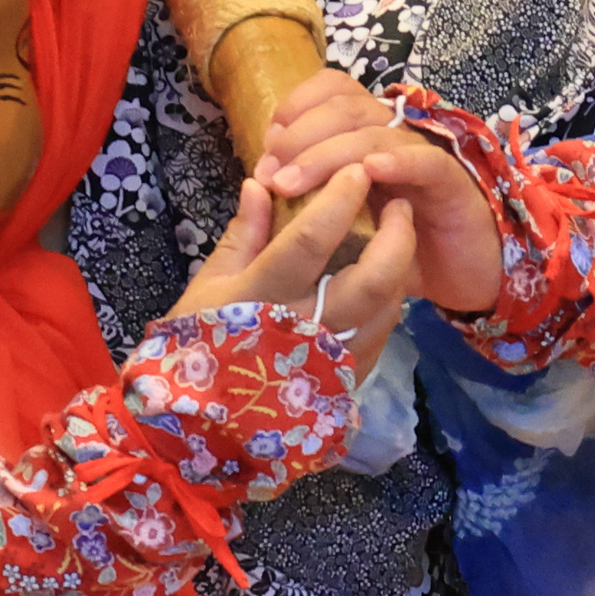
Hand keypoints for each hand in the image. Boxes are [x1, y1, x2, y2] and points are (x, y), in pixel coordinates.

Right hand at [183, 161, 422, 364]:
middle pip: (374, 276)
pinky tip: (381, 286)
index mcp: (263, 297)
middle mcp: (305, 329)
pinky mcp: (344, 382)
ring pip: (387, 306)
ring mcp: (330, 360)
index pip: (314, 238)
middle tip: (398, 203)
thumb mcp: (207, 285)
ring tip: (396, 241)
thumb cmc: (195, 345)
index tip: (357, 171)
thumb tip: (261, 184)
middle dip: (397, 233)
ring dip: (398, 267)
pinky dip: (386, 304)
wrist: (198, 424)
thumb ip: (243, 234)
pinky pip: (381, 336)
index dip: (341, 199)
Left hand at [252, 112, 508, 315]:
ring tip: (293, 183)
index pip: (336, 88)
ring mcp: (425, 154)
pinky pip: (425, 161)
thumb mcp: (345, 220)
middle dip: (302, 134)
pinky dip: (396, 160)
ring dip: (329, 154)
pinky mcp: (452, 183)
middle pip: (348, 106)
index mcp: (370, 133)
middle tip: (273, 171)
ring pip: (376, 132)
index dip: (299, 104)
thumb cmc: (399, 247)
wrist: (465, 276)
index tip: (269, 140)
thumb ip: (311, 195)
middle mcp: (397, 134)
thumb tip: (262, 178)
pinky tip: (367, 173)